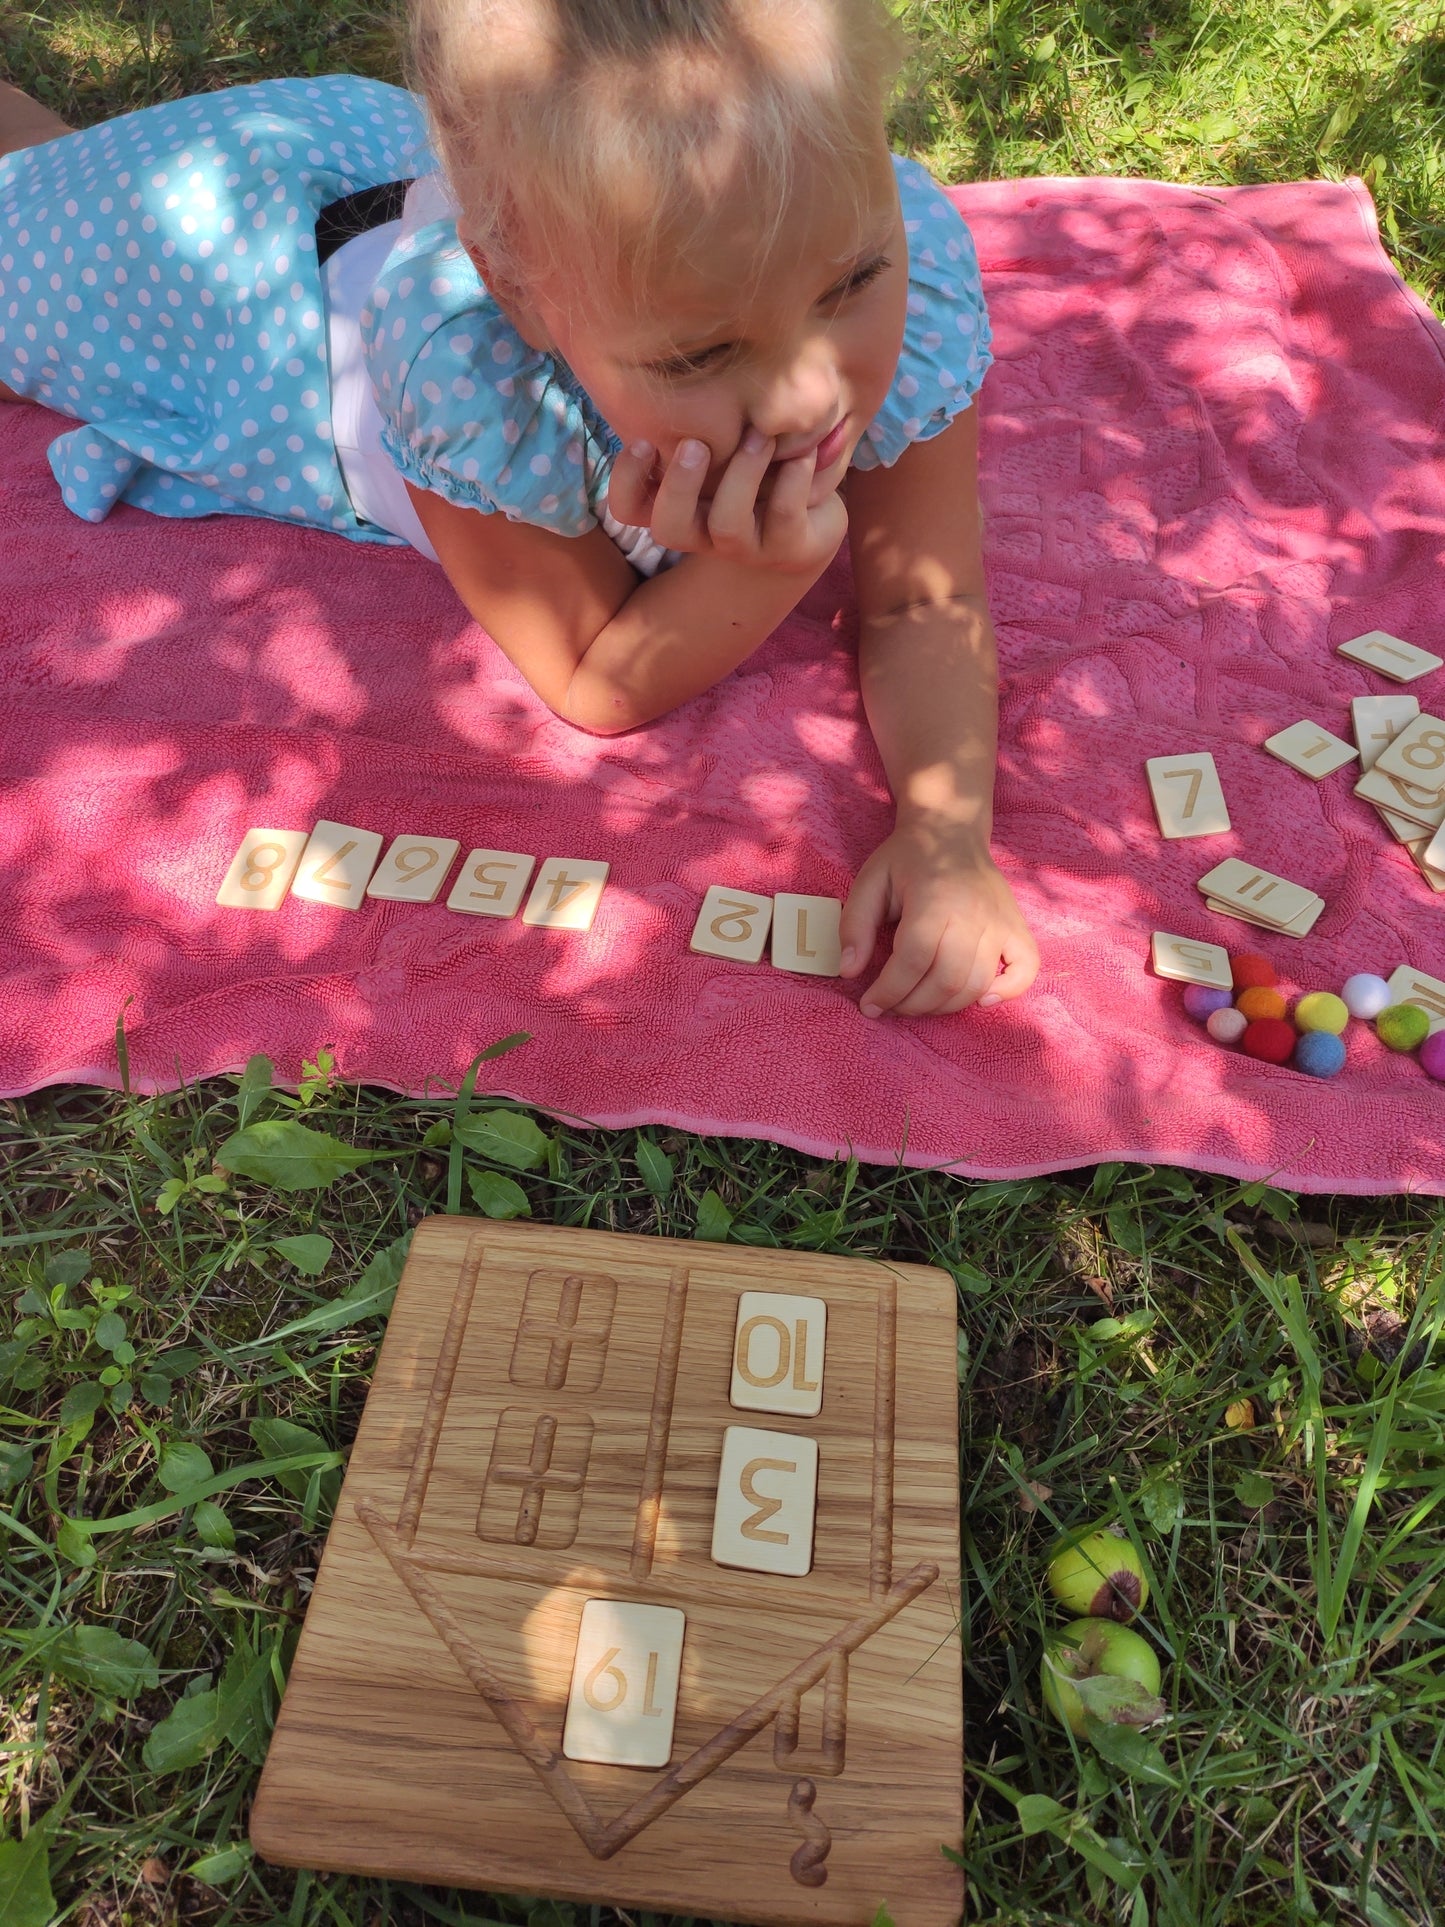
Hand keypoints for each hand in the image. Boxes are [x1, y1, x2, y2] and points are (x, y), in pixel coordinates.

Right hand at [607, 430, 846, 575]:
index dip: (625, 480)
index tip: (643, 440)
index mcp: (680, 506)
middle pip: (668, 529)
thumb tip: (686, 362)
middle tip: (696, 444)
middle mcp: (704, 533)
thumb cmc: (759, 473)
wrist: (815, 521)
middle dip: (678, 485)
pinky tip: (806, 454)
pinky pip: (783, 516)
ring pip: (727, 524)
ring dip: (743, 474)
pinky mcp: (787, 549)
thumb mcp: (726, 443)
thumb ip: (703, 421)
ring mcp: (745, 547)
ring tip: (763, 437)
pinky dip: (794, 479)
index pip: (628, 509)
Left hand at [839, 824, 1038, 1018]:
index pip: (913, 960)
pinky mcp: (1018, 928)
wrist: (951, 830)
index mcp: (934, 898)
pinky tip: (980, 1000)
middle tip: (891, 1006)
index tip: (870, 1005)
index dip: (888, 991)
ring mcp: (1001, 922)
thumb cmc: (907, 859)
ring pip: (977, 984)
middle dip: (912, 1005)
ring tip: (918, 1003)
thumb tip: (850, 971)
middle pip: (946, 980)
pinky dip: (1007, 992)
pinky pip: (1026, 970)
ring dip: (944, 1006)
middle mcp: (974, 913)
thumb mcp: (869, 881)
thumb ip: (854, 925)